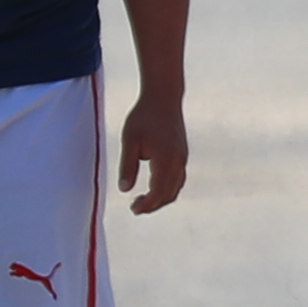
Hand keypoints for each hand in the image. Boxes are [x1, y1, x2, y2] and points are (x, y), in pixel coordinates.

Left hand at [120, 92, 189, 214]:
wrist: (164, 98)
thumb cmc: (143, 117)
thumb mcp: (129, 140)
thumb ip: (127, 166)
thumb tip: (124, 189)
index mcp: (166, 159)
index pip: (158, 191)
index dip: (147, 204)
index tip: (133, 209)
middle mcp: (178, 161)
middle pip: (169, 193)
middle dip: (154, 205)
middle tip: (135, 208)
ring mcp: (182, 158)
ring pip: (176, 187)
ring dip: (161, 198)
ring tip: (143, 200)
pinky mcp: (182, 154)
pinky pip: (178, 178)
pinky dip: (167, 188)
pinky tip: (154, 186)